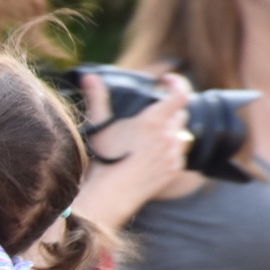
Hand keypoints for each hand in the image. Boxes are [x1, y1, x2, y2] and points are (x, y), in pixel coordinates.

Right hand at [76, 73, 192, 230]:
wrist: (113, 194)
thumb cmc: (104, 159)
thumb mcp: (100, 126)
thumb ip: (97, 98)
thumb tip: (88, 75)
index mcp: (155, 121)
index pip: (181, 93)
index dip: (177, 83)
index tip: (165, 81)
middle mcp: (170, 136)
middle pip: (180, 114)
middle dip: (169, 110)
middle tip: (152, 114)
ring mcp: (174, 154)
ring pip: (182, 134)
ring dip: (171, 131)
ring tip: (152, 136)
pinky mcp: (174, 170)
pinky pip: (179, 154)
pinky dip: (170, 150)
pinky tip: (152, 155)